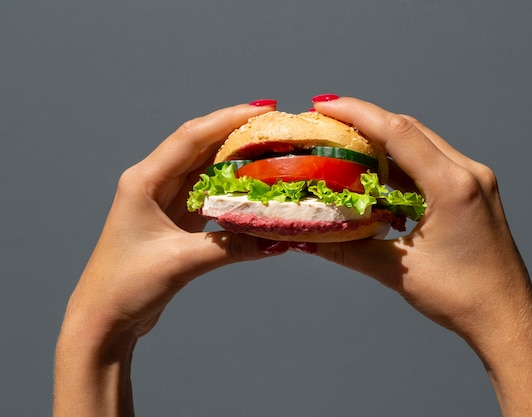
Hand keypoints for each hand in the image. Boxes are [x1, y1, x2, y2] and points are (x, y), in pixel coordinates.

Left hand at [54, 102, 287, 415]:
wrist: (104, 319)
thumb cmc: (126, 286)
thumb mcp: (181, 262)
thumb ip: (232, 247)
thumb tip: (278, 239)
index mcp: (143, 181)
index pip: (191, 138)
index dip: (227, 120)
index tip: (262, 110)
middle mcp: (153, 184)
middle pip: (200, 148)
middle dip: (237, 135)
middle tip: (275, 127)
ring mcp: (164, 202)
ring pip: (206, 171)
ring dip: (236, 162)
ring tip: (270, 151)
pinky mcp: (175, 222)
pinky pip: (208, 196)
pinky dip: (231, 191)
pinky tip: (253, 188)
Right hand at [310, 97, 531, 415]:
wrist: (506, 318)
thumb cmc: (462, 297)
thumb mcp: (398, 272)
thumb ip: (349, 250)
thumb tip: (308, 239)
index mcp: (453, 186)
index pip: (399, 132)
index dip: (359, 113)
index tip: (326, 105)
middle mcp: (469, 174)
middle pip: (411, 129)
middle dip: (368, 121)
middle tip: (331, 122)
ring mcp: (476, 180)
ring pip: (423, 143)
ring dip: (386, 141)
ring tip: (349, 145)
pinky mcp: (475, 191)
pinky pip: (434, 162)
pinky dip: (404, 162)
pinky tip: (380, 173)